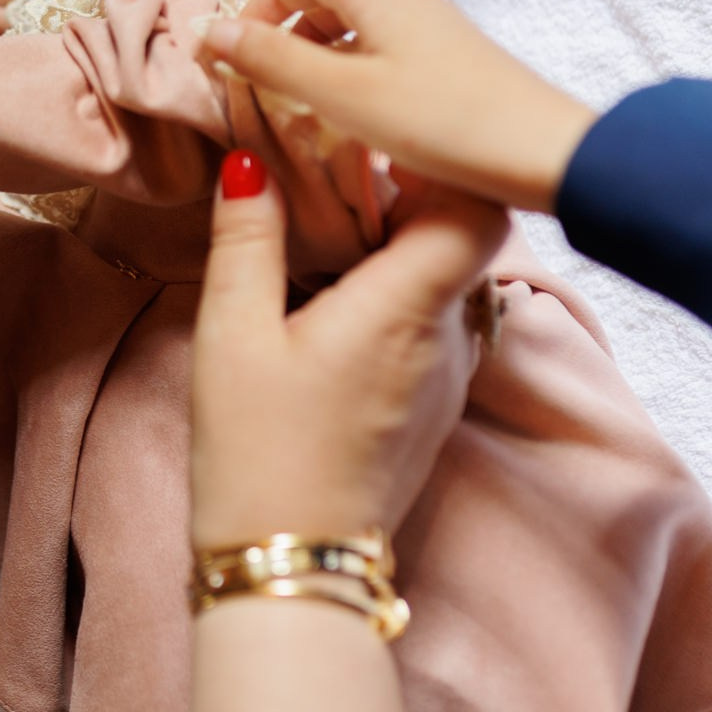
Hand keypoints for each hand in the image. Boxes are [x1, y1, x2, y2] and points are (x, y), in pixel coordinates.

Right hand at [190, 152, 507, 545]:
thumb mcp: (233, 334)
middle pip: (470, 238)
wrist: (294, 566)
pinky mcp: (437, 405)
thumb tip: (251, 161)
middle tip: (347, 175)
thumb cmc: (259, 452)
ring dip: (413, 248)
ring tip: (343, 233)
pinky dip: (410, 293)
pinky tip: (347, 298)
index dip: (444, 165)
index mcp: (406, 307)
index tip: (383, 144)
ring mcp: (451, 376)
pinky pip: (445, 324)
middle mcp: (449, 337)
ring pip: (460, 281)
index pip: (478, 209)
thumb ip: (247, 238)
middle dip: (418, 197)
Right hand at [200, 0, 598, 212]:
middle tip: (266, 81)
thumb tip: (208, 31)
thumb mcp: (342, 94)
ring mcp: (438, 36)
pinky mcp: (457, 69)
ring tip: (304, 108)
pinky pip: (389, 57)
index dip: (265, 1)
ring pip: (362, 30)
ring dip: (323, 58)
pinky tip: (357, 124)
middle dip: (290, 30)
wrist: (547, 156)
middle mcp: (411, 2)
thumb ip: (273, 61)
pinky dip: (357, 77)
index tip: (239, 47)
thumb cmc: (442, 122)